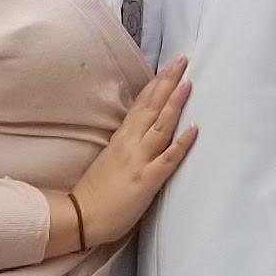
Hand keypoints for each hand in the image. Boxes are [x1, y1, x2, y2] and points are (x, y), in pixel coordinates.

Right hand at [68, 60, 197, 247]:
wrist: (81, 217)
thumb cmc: (96, 192)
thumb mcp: (110, 158)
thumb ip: (125, 143)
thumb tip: (140, 130)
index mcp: (121, 138)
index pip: (141, 104)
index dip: (156, 84)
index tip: (168, 66)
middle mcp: (130, 143)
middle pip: (151, 107)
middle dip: (167, 82)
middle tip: (182, 59)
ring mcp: (139, 160)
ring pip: (160, 126)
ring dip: (174, 103)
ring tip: (188, 82)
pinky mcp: (147, 180)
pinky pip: (167, 159)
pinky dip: (181, 143)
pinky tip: (194, 129)